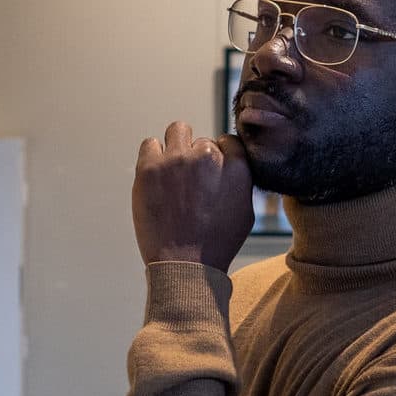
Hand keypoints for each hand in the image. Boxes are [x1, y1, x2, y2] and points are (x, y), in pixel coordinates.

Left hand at [132, 122, 253, 268]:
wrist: (184, 264)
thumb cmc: (217, 243)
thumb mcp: (246, 211)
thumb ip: (239, 180)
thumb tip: (231, 164)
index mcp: (236, 167)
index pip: (228, 141)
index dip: (221, 156)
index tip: (212, 174)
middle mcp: (208, 157)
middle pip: (202, 141)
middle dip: (198, 158)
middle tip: (192, 184)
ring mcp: (176, 160)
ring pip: (178, 130)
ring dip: (178, 146)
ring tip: (174, 170)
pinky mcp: (149, 167)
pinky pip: (150, 143)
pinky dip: (154, 155)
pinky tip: (157, 175)